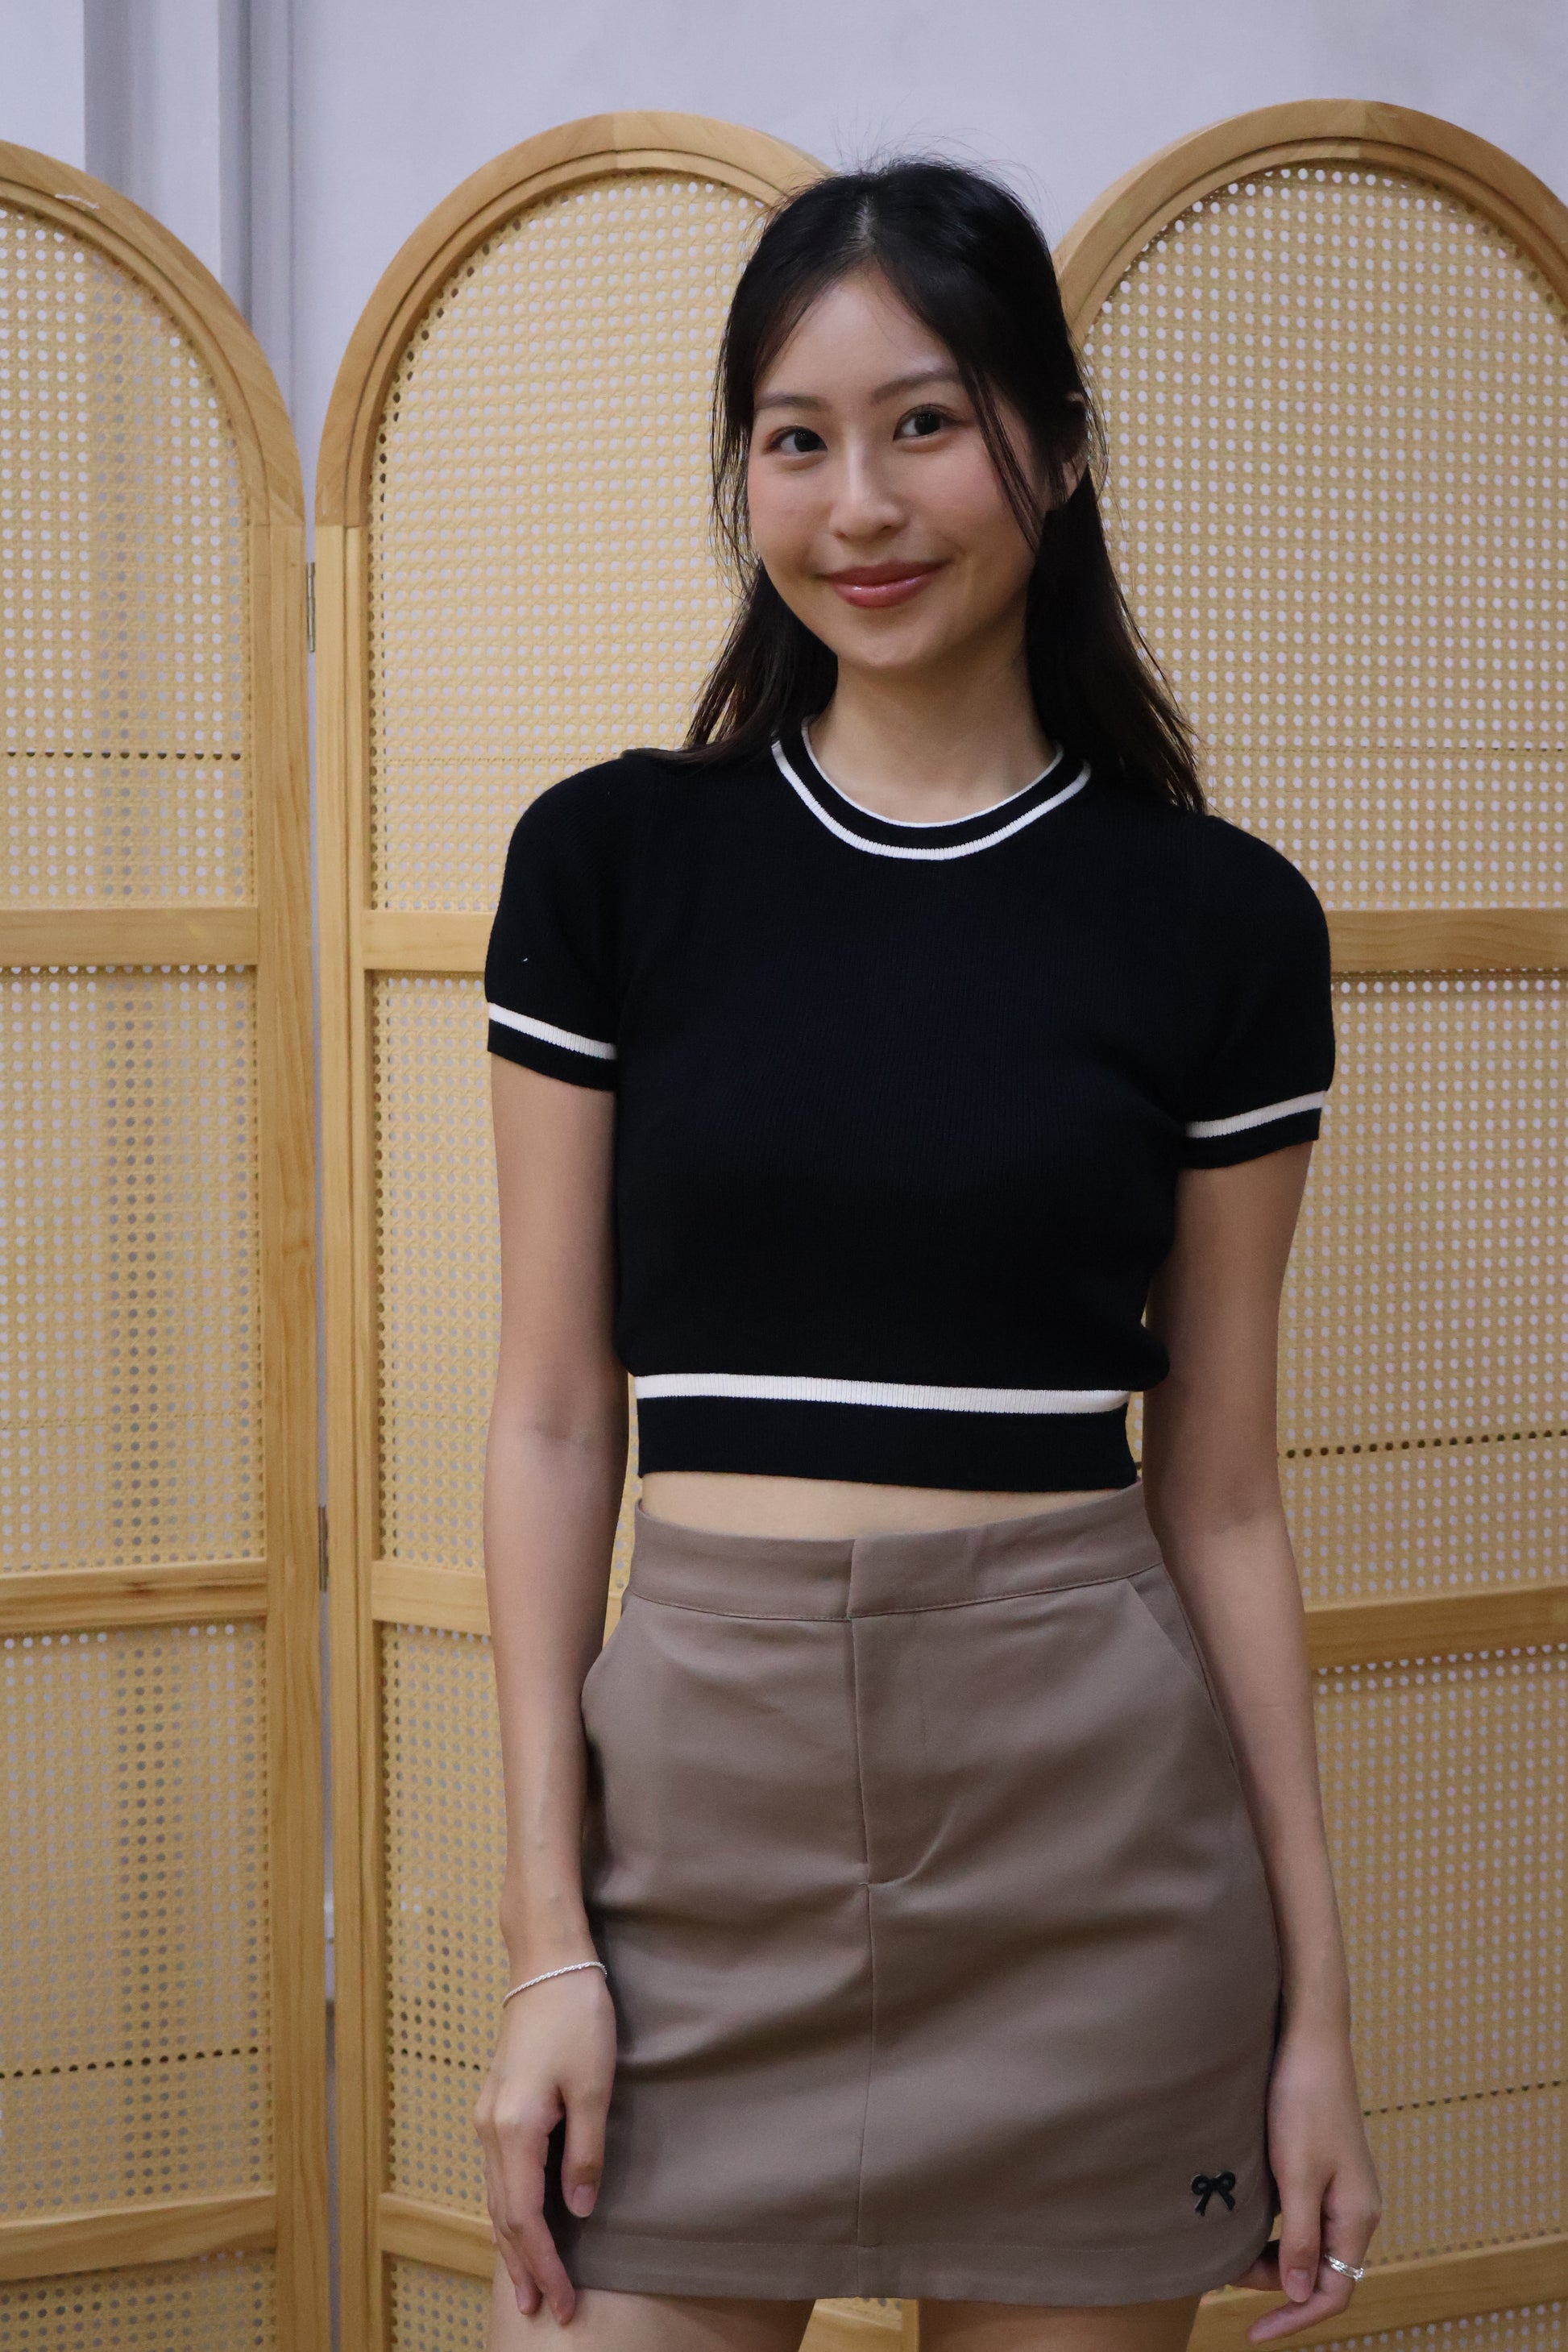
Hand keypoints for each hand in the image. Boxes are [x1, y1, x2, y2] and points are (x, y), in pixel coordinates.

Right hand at [474, 1968, 616, 2324]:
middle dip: (524, 2264)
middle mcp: (490, 2129)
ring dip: (511, 2242)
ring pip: (495, 2196)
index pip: (526, 2219)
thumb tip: (579, 2210)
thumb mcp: (594, 2086)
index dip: (545, 2263)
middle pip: (504, 2215)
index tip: (563, 2300)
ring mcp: (486, 2116)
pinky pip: (496, 2173)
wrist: (547, 1962)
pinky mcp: (493, 2103)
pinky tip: (516, 2223)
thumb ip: (585, 2153)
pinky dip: (507, 2208)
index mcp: (515, 2130)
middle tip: (543, 2308)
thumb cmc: (577, 2017)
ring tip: (526, 2281)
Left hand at [1230, 2021, 1381, 2342]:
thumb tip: (1304, 2295)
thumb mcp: (1296, 2174)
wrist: (1308, 2039)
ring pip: (1309, 2245)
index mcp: (1357, 2216)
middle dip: (1275, 2285)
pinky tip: (1244, 2221)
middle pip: (1321, 2272)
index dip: (1295, 2317)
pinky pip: (1302, 2217)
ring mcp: (1340, 2187)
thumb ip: (1303, 2239)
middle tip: (1225, 2277)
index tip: (1252, 2331)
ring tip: (1228, 2254)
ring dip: (1273, 2258)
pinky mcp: (1322, 2167)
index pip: (1334, 2292)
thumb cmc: (1302, 2100)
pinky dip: (1275, 2230)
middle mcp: (1355, 2208)